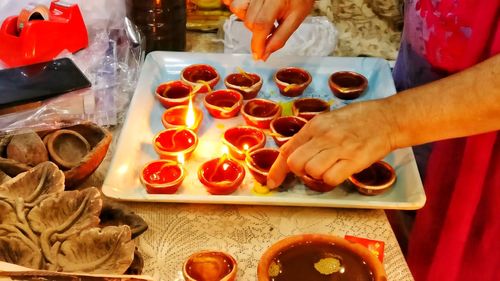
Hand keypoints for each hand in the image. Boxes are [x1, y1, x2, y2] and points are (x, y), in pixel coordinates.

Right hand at [224, 0, 313, 59]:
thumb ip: (280, 38)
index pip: (261, 24)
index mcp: (277, 0)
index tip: (258, 56)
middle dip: (258, 30)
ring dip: (246, 16)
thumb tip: (264, 54)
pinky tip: (249, 7)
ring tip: (261, 13)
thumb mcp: (296, 19)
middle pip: (249, 20)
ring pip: (237, 8)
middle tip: (271, 25)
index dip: (257, 44)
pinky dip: (237, 5)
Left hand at [267, 100, 397, 188]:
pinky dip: (331, 180)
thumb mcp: (329, 119)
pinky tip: (339, 171)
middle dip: (299, 171)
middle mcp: (324, 135)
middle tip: (311, 169)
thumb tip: (293, 152)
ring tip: (329, 167)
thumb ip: (311, 135)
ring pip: (311, 171)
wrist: (388, 118)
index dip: (277, 170)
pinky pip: (330, 178)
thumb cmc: (359, 118)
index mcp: (315, 125)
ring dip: (317, 175)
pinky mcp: (354, 160)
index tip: (272, 182)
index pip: (287, 149)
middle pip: (295, 163)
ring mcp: (339, 147)